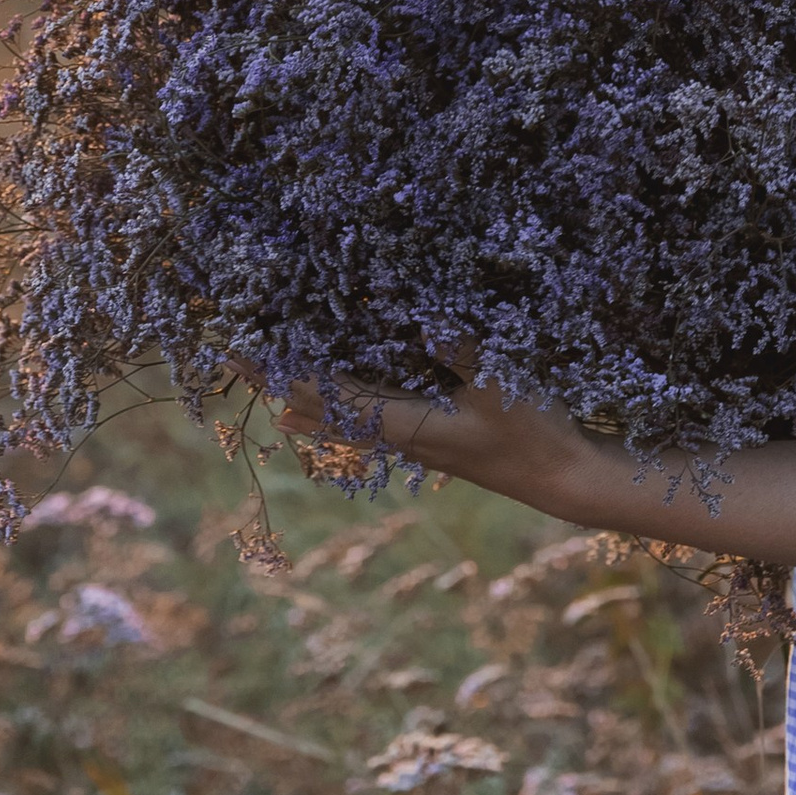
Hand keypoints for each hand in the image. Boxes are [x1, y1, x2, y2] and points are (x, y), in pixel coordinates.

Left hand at [241, 360, 609, 515]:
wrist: (561, 478)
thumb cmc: (534, 432)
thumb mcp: (502, 386)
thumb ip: (462, 351)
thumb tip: (422, 315)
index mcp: (407, 424)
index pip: (330, 396)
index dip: (285, 372)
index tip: (245, 352)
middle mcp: (400, 436)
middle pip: (325, 409)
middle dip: (280, 383)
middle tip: (234, 361)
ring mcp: (415, 440)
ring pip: (346, 420)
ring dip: (308, 400)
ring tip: (272, 392)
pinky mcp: (432, 439)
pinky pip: (373, 423)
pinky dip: (343, 413)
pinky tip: (337, 417)